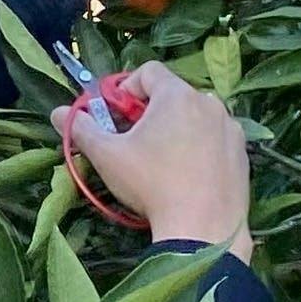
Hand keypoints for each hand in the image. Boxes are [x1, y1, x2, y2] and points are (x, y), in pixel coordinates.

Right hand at [53, 63, 252, 259]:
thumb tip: (57, 113)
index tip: (116, 113)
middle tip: (134, 140)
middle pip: (173, 94)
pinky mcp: (242, 154)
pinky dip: (200, 148)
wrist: (203, 229)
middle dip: (151, 111)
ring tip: (162, 160)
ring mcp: (230, 129)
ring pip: (197, 117)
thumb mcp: (108, 156)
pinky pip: (215, 140)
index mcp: (177, 95)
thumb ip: (81, 129)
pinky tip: (187, 176)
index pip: (149, 71)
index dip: (126, 87)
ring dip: (177, 128)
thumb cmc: (151, 185)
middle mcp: (209, 103)